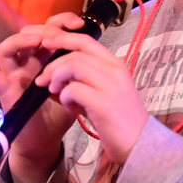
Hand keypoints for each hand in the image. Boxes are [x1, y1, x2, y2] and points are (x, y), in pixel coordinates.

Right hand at [0, 15, 81, 166]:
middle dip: (44, 29)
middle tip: (58, 34)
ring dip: (19, 41)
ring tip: (35, 42)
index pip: (50, 29)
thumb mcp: (74, 87)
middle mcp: (27, 62)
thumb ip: (80, 70)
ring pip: (7, 49)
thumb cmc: (58, 113)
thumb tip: (98, 52)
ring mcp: (14, 75)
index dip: (62, 21)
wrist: (46, 141)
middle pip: (28, 34)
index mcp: (45, 58)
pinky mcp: (5, 92)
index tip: (79, 24)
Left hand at [33, 25, 149, 164]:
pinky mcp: (103, 103)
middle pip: (76, 53)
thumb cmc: (120, 119)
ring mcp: (110, 86)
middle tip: (42, 79)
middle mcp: (115, 70)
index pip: (86, 40)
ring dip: (57, 78)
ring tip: (54, 92)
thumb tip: (56, 74)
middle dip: (53, 64)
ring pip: (73, 66)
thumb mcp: (105, 92)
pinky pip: (73, 90)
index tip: (45, 42)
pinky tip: (69, 109)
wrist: (140, 144)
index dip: (62, 39)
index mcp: (116, 64)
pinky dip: (65, 97)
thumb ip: (85, 80)